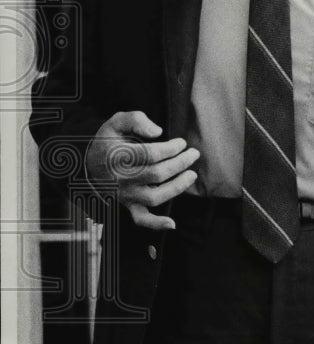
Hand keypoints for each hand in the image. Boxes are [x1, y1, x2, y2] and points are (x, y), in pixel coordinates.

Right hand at [85, 111, 199, 229]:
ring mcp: (125, 194)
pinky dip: (156, 224)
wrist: (88, 163)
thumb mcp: (116, 121)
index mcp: (117, 156)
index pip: (150, 154)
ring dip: (177, 187)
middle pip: (157, 174)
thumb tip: (157, 132)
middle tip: (193, 154)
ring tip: (192, 174)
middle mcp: (120, 178)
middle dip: (180, 163)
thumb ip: (136, 120)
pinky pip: (141, 219)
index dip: (171, 149)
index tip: (182, 143)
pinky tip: (172, 224)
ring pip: (154, 196)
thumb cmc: (109, 141)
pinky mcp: (128, 205)